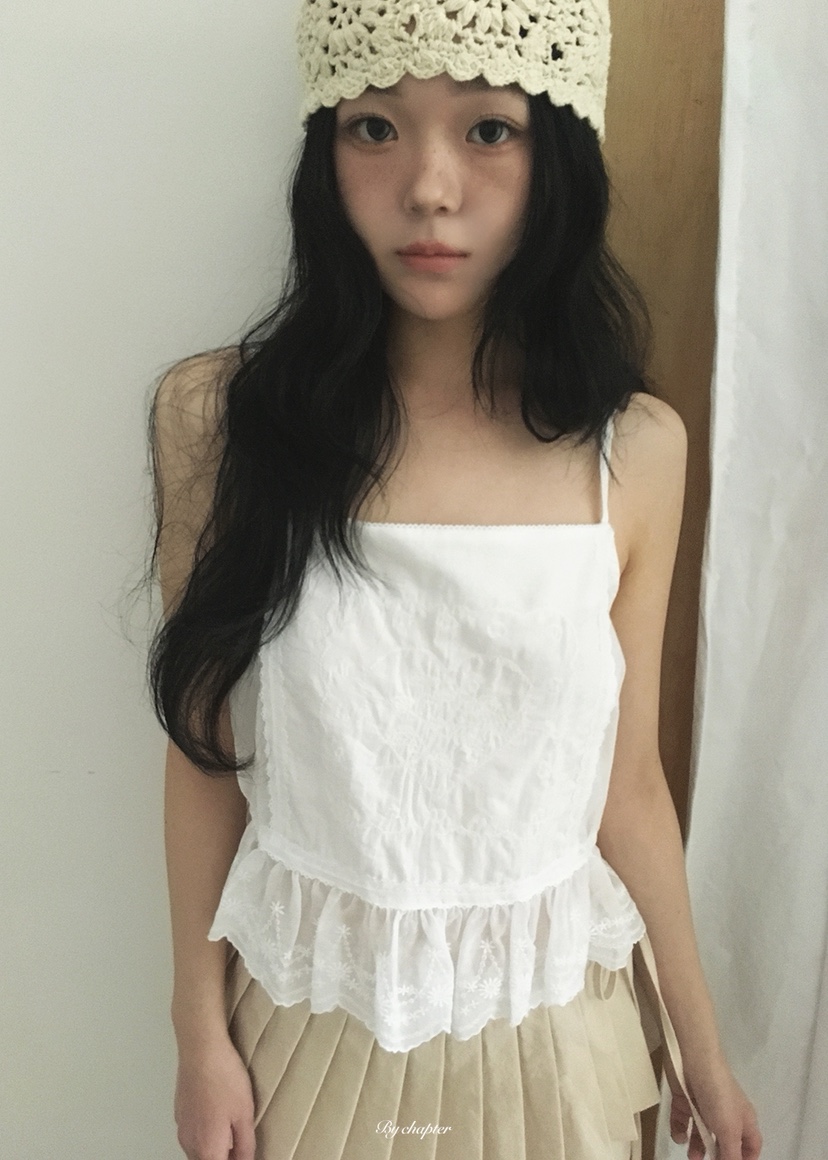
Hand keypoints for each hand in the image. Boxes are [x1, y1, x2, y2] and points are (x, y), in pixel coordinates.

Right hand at [174, 1039, 256, 1159]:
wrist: (201, 1049)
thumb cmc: (225, 1079)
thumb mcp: (245, 1114)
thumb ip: (245, 1147)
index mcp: (207, 1150)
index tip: (245, 1152)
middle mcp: (189, 1144)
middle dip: (225, 1156)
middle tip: (242, 1144)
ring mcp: (181, 1128)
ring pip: (198, 1150)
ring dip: (214, 1147)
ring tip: (232, 1129)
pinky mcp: (179, 1112)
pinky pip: (193, 1133)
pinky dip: (205, 1133)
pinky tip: (218, 1114)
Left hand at [662, 1048, 761, 1159]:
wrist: (693, 1060)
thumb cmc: (718, 1096)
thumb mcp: (729, 1130)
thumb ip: (731, 1155)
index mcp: (743, 1120)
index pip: (751, 1144)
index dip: (746, 1158)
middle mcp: (725, 1114)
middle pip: (724, 1142)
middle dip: (718, 1156)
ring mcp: (704, 1106)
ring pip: (702, 1134)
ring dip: (697, 1147)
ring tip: (691, 1156)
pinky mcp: (685, 1099)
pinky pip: (683, 1120)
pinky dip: (680, 1129)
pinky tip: (679, 1134)